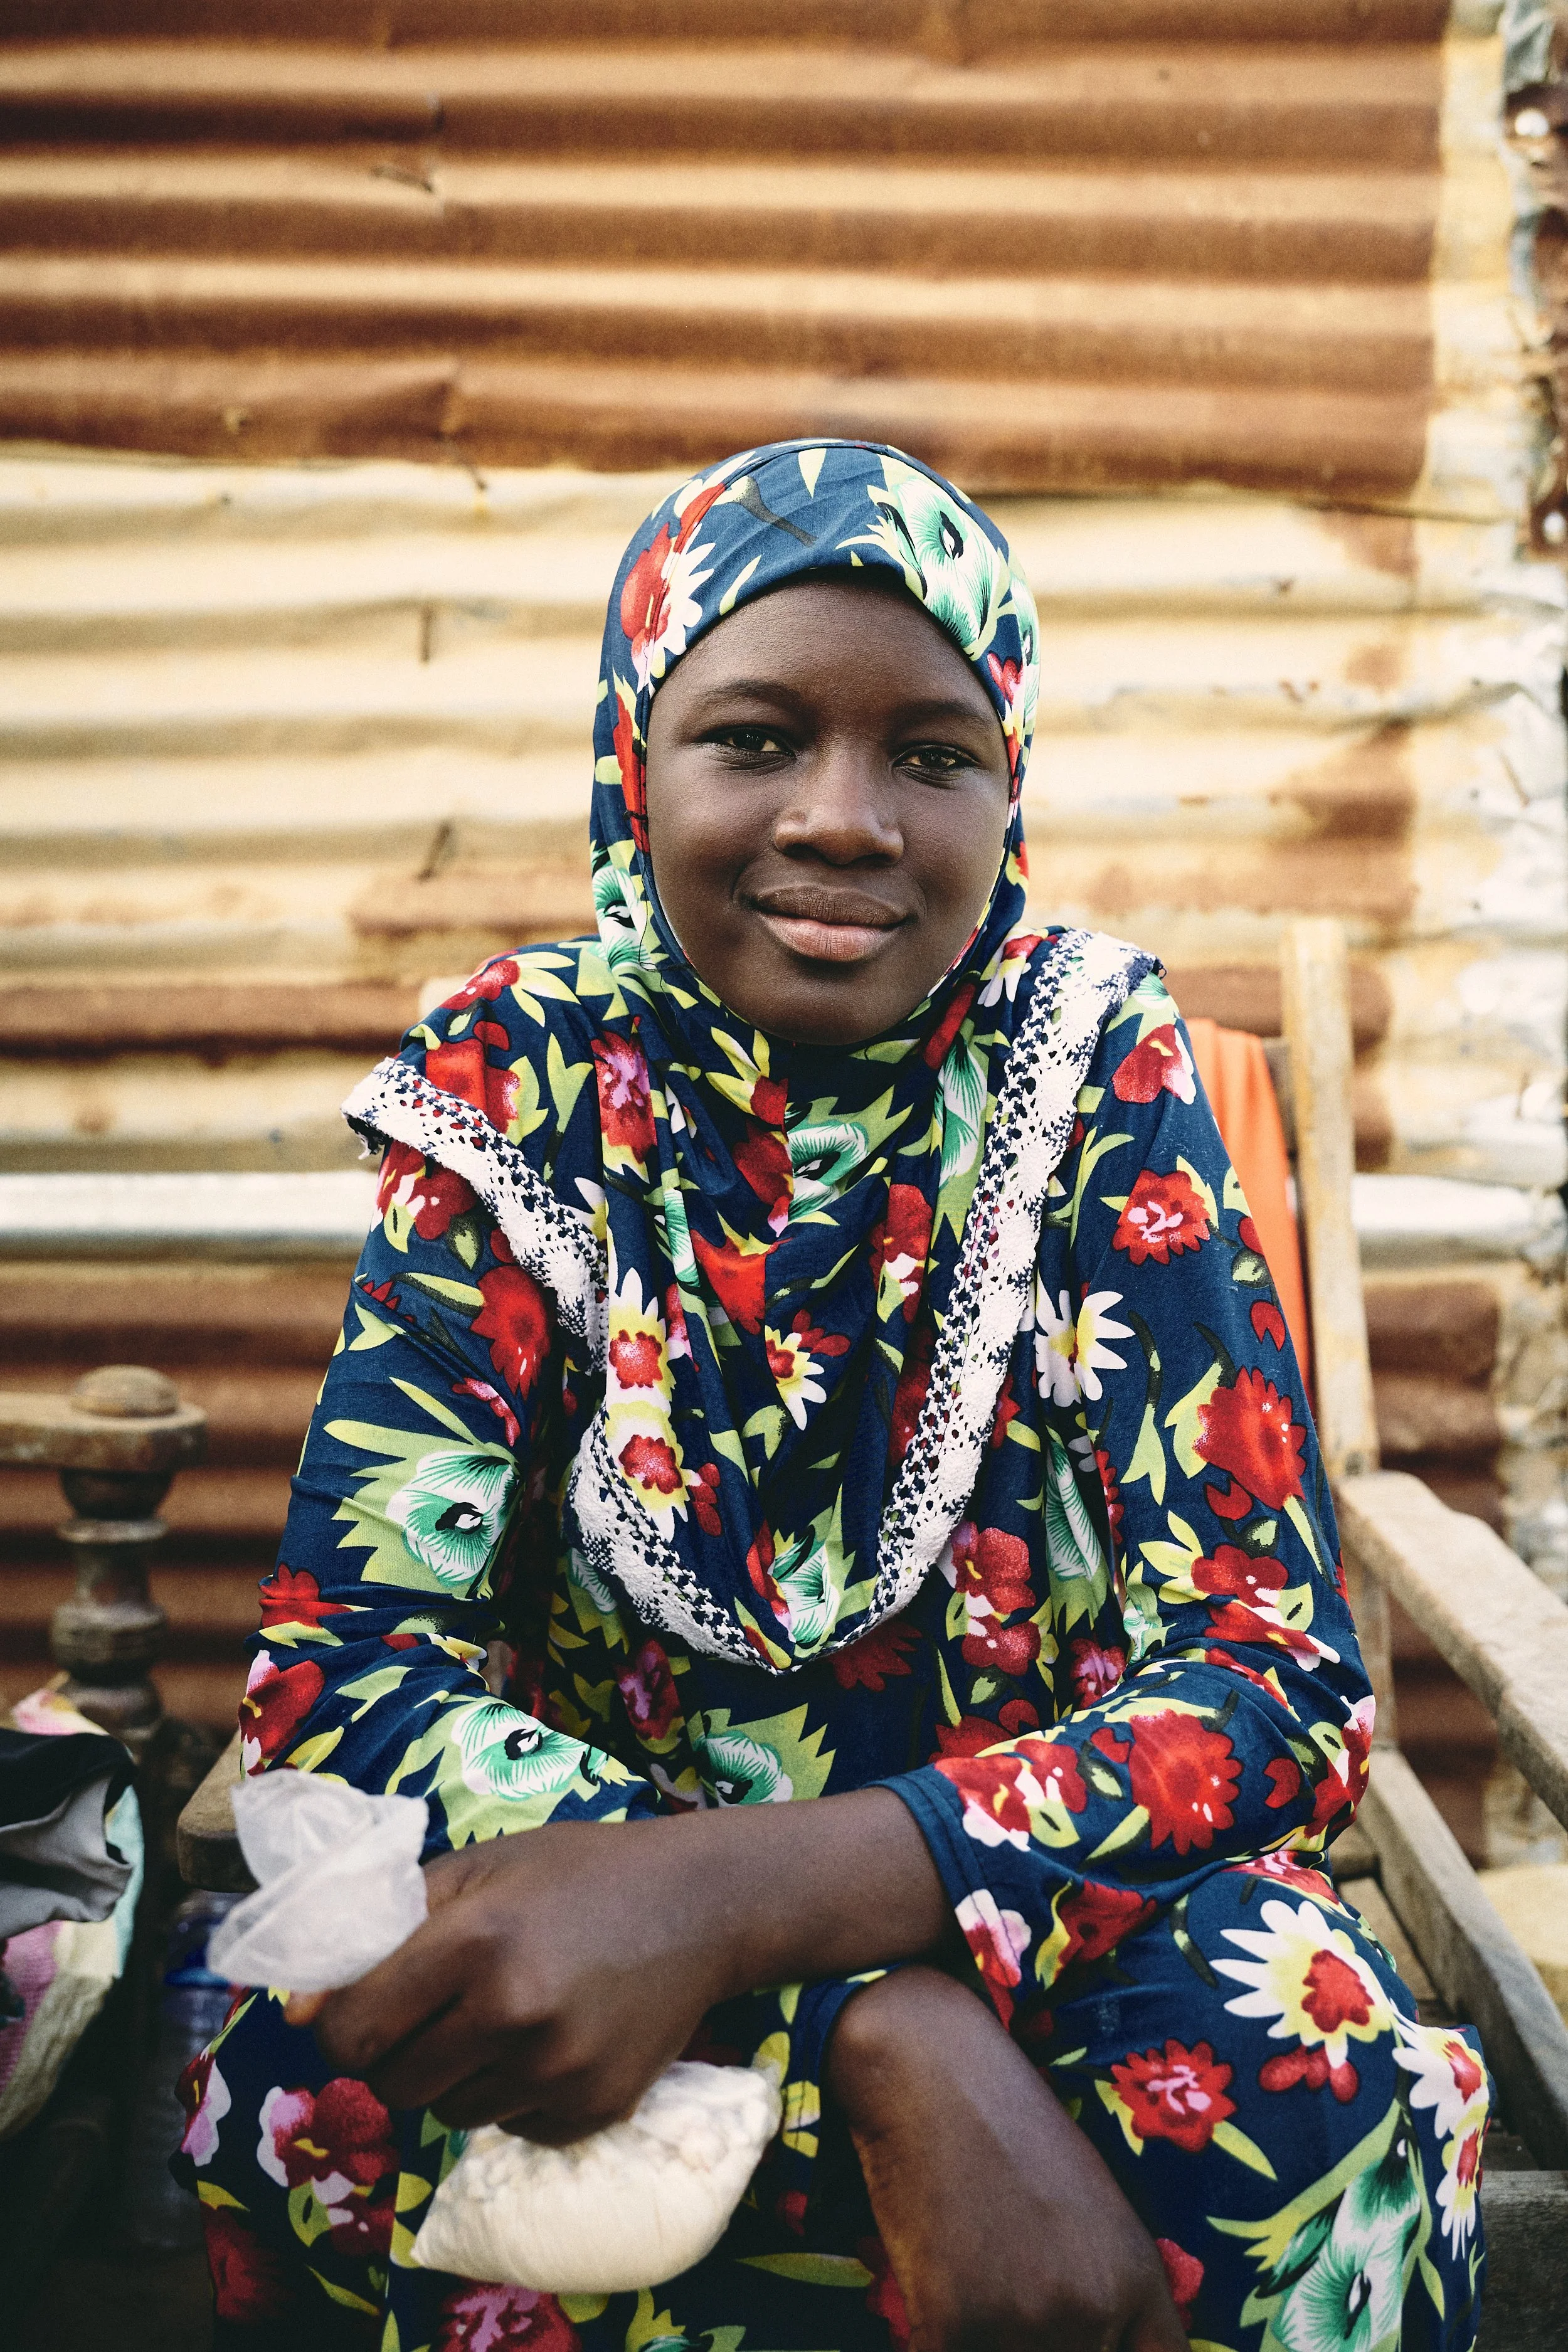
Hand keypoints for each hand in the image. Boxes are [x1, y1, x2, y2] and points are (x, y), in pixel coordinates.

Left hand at [287, 1821, 730, 2143]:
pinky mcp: (592, 2110)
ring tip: (501, 2017)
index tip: (348, 2013)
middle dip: (393, 2055)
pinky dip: (513, 2095)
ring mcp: (557, 2071)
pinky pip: (511, 2127)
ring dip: (454, 2076)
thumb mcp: (482, 1866)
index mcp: (474, 1941)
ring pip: (449, 2112)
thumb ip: (387, 1923)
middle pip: (394, 2084)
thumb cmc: (578, 1873)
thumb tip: (296, 2010)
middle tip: (429, 2014)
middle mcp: (512, 2013)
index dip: (335, 2028)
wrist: (702, 1905)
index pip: (352, 2030)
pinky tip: (550, 2040)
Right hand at [828, 1967, 1186, 2351]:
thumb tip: (1097, 2340)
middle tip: (1013, 2293)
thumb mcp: (1093, 2201)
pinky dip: (936, 2338)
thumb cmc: (1009, 2123)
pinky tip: (932, 2301)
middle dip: (1043, 2344)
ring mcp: (1024, 2324)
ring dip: (986, 2341)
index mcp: (1137, 2279)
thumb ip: (1108, 2285)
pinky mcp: (950, 2326)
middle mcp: (1094, 2311)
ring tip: (973, 2284)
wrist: (932, 2073)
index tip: (1092, 2340)